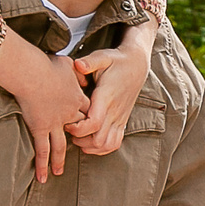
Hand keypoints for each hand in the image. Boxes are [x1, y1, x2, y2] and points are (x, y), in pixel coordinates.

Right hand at [0, 34, 91, 182]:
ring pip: (61, 146)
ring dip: (60, 160)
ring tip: (60, 173)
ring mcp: (55, 123)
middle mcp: (69, 114)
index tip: (86, 124)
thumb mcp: (69, 64)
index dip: (87, 119)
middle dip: (78, 141)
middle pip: (78, 131)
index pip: (88, 112)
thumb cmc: (46, 64)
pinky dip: (42, 164)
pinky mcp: (40, 128)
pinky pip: (42, 150)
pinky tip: (43, 177)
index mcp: (77, 98)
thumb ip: (78, 71)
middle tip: (76, 151)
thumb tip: (84, 74)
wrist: (31, 71)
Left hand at [67, 25, 155, 155]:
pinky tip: (91, 141)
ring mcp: (120, 119)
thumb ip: (90, 62)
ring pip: (106, 145)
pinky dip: (102, 148)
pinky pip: (114, 144)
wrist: (137, 66)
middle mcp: (114, 112)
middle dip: (80, 139)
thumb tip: (77, 64)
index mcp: (107, 98)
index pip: (94, 123)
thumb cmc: (117, 61)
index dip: (78, 129)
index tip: (67, 123)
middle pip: (98, 139)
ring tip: (78, 137)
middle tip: (69, 129)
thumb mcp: (103, 57)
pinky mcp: (122, 122)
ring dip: (90, 146)